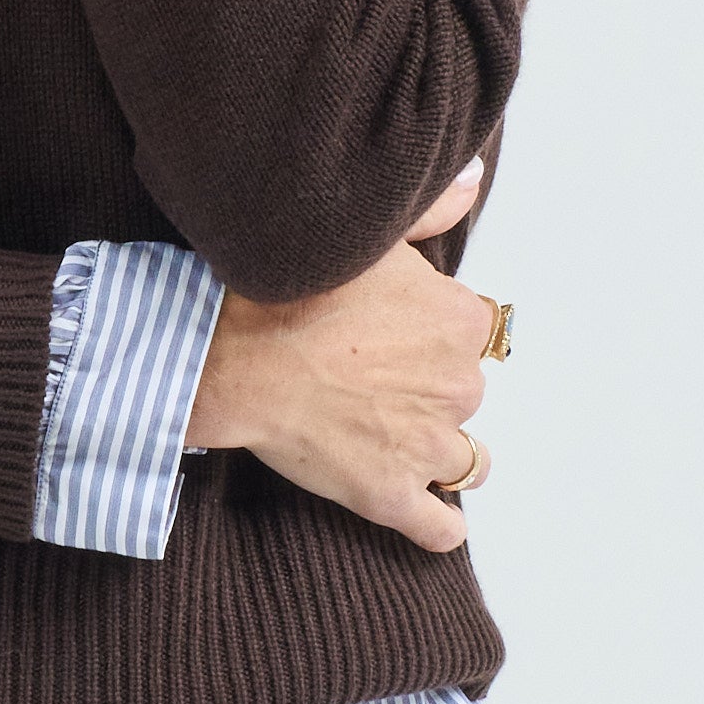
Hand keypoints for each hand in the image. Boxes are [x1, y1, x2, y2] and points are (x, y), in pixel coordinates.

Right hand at [184, 159, 505, 554]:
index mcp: (459, 319)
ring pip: (465, 459)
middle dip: (429, 390)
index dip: (431, 334)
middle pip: (462, 392)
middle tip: (374, 379)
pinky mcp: (391, 493)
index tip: (395, 333)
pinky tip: (432, 516)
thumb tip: (475, 180)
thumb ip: (429, 207)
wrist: (229, 354)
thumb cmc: (287, 291)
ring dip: (441, 453)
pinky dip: (438, 523)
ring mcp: (427, 444)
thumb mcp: (366, 233)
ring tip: (401, 440)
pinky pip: (438, 523)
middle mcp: (457, 384)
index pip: (470, 332)